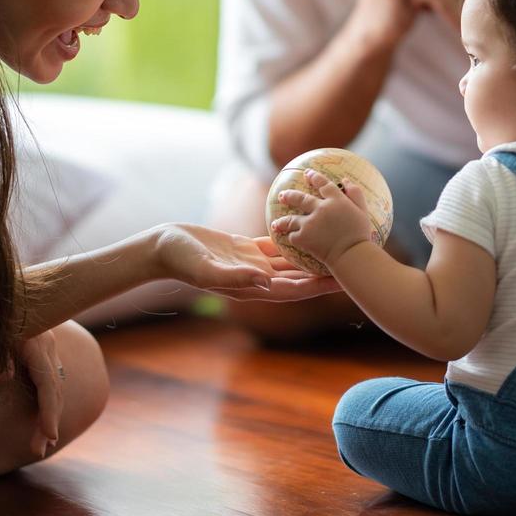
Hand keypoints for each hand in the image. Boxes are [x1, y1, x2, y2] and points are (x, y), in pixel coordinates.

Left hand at [10, 328, 62, 458]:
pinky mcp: (38, 348)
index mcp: (35, 342)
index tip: (49, 437)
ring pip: (52, 384)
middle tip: (38, 451)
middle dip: (48, 421)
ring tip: (39, 443)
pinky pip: (47, 377)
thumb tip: (3, 377)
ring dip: (47, 413)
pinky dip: (45, 399)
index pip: (48, 384)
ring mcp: (44, 346)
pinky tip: (40, 417)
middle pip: (54, 389)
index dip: (48, 412)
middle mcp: (45, 345)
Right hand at [151, 223, 342, 300]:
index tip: (341, 283)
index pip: (292, 290)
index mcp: (251, 287)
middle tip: (352, 263)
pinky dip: (294, 235)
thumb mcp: (206, 268)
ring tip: (338, 244)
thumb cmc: (181, 260)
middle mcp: (257, 277)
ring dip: (313, 254)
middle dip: (323, 273)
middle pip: (298, 277)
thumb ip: (234, 277)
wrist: (164, 247)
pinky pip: (277, 242)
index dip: (316, 287)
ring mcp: (252, 262)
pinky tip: (311, 225)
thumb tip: (265, 280)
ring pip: (291, 260)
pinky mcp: (246, 247)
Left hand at [269, 169, 378, 269]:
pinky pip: (293, 236)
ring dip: (281, 221)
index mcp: (336, 200)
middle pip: (300, 198)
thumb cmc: (360, 235)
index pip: (323, 184)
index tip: (307, 173)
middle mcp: (321, 208)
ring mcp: (310, 223)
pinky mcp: (304, 237)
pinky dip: (291, 237)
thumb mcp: (363, 211)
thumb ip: (355, 193)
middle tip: (282, 195)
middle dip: (289, 196)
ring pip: (290, 219)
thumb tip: (345, 180)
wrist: (352, 254)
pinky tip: (286, 239)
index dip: (314, 177)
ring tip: (275, 223)